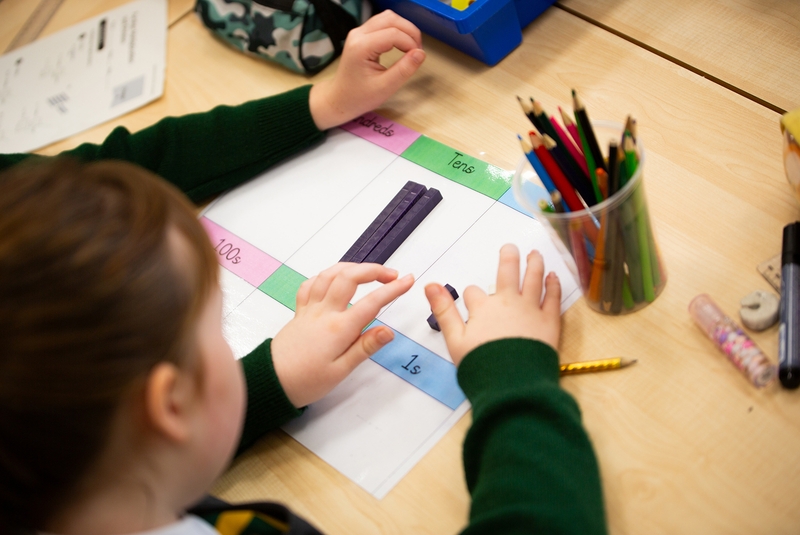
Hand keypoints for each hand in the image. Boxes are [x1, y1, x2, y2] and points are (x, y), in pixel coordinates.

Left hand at [271, 263, 413, 406]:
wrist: (272, 382)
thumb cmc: (306, 381)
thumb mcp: (341, 371)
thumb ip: (365, 347)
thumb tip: (388, 331)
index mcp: (338, 328)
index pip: (372, 302)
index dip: (393, 289)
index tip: (408, 281)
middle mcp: (324, 313)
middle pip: (349, 277)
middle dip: (373, 270)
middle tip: (391, 275)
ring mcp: (310, 309)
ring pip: (329, 274)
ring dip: (351, 267)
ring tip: (368, 271)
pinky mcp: (300, 312)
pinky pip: (311, 284)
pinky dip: (325, 276)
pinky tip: (333, 279)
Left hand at [309, 10, 424, 129]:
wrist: (339, 99)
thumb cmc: (359, 97)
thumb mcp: (385, 88)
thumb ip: (404, 69)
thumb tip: (421, 54)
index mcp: (361, 47)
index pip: (393, 34)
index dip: (410, 43)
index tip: (418, 58)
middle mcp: (358, 34)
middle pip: (391, 19)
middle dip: (410, 32)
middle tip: (417, 51)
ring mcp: (358, 32)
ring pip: (388, 18)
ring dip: (404, 29)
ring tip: (411, 47)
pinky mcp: (362, 34)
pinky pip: (382, 23)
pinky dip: (396, 30)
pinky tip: (401, 45)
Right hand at [425, 245, 561, 365]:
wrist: (513, 385)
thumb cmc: (483, 367)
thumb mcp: (454, 340)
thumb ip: (444, 311)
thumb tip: (429, 286)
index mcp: (483, 309)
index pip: (473, 294)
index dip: (471, 297)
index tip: (472, 303)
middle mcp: (507, 303)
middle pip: (507, 272)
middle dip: (508, 257)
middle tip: (510, 248)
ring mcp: (530, 310)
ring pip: (533, 278)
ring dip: (533, 263)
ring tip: (535, 254)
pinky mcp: (549, 322)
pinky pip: (553, 297)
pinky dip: (553, 284)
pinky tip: (553, 276)